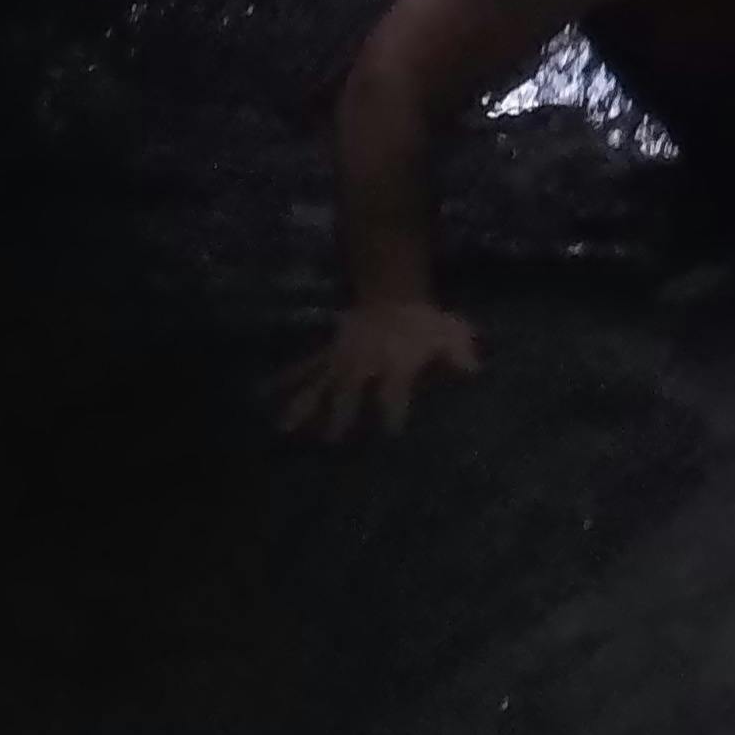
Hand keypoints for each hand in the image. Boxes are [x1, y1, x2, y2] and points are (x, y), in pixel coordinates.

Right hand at [276, 298, 481, 441]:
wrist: (394, 294)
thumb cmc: (425, 324)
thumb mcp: (450, 333)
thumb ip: (459, 352)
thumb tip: (473, 370)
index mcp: (396, 363)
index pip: (396, 391)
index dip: (396, 410)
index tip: (392, 433)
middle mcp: (365, 363)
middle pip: (350, 390)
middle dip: (342, 413)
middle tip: (331, 440)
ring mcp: (342, 360)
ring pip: (319, 384)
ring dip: (302, 405)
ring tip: (282, 428)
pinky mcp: (328, 356)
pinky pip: (304, 369)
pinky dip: (283, 380)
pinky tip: (261, 394)